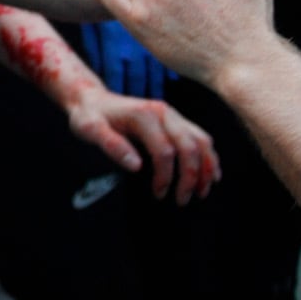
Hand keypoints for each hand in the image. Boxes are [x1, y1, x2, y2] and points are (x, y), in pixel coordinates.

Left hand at [65, 85, 218, 203]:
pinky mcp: (174, 119)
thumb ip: (112, 146)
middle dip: (191, 176)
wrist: (92, 99)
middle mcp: (163, 112)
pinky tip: (211, 173)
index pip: (165, 151)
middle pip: (189, 146)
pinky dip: (209, 156)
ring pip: (201, 140)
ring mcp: (171, 114)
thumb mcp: (90, 130)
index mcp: (144, 115)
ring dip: (206, 168)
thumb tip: (136, 166)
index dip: (165, 176)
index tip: (158, 194)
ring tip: (201, 192)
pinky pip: (200, 136)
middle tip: (182, 200)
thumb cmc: (90, 116)